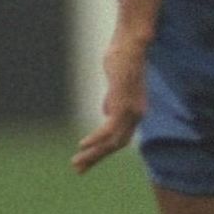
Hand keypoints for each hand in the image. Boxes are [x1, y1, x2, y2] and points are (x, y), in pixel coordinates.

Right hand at [72, 33, 151, 173]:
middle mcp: (137, 113)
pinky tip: (83, 145)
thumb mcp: (117, 83)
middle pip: (117, 144)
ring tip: (77, 162)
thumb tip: (106, 112)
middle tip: (78, 169)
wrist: (133, 43)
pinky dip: (96, 139)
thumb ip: (113, 100)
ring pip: (113, 140)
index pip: (120, 138)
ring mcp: (132, 109)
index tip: (85, 159)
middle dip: (96, 158)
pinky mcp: (124, 103)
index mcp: (135, 110)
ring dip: (94, 153)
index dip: (102, 150)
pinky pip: (110, 128)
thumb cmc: (124, 58)